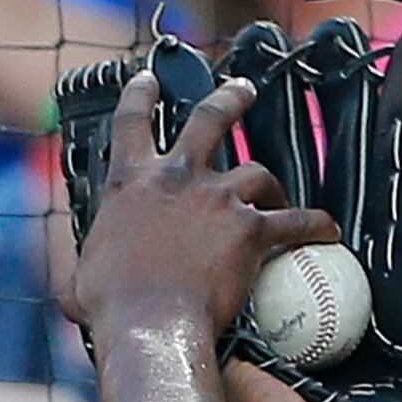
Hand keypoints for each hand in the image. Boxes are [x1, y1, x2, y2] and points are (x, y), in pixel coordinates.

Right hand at [69, 69, 345, 352]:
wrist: (150, 323)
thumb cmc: (110, 308)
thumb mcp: (79, 281)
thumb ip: (82, 270)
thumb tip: (74, 289)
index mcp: (130, 182)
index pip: (130, 123)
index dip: (140, 95)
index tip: (148, 78)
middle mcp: (175, 177)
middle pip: (209, 120)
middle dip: (229, 98)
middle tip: (244, 90)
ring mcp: (217, 198)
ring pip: (257, 173)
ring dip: (272, 185)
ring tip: (282, 199)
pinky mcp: (251, 229)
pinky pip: (295, 221)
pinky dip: (315, 224)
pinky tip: (328, 231)